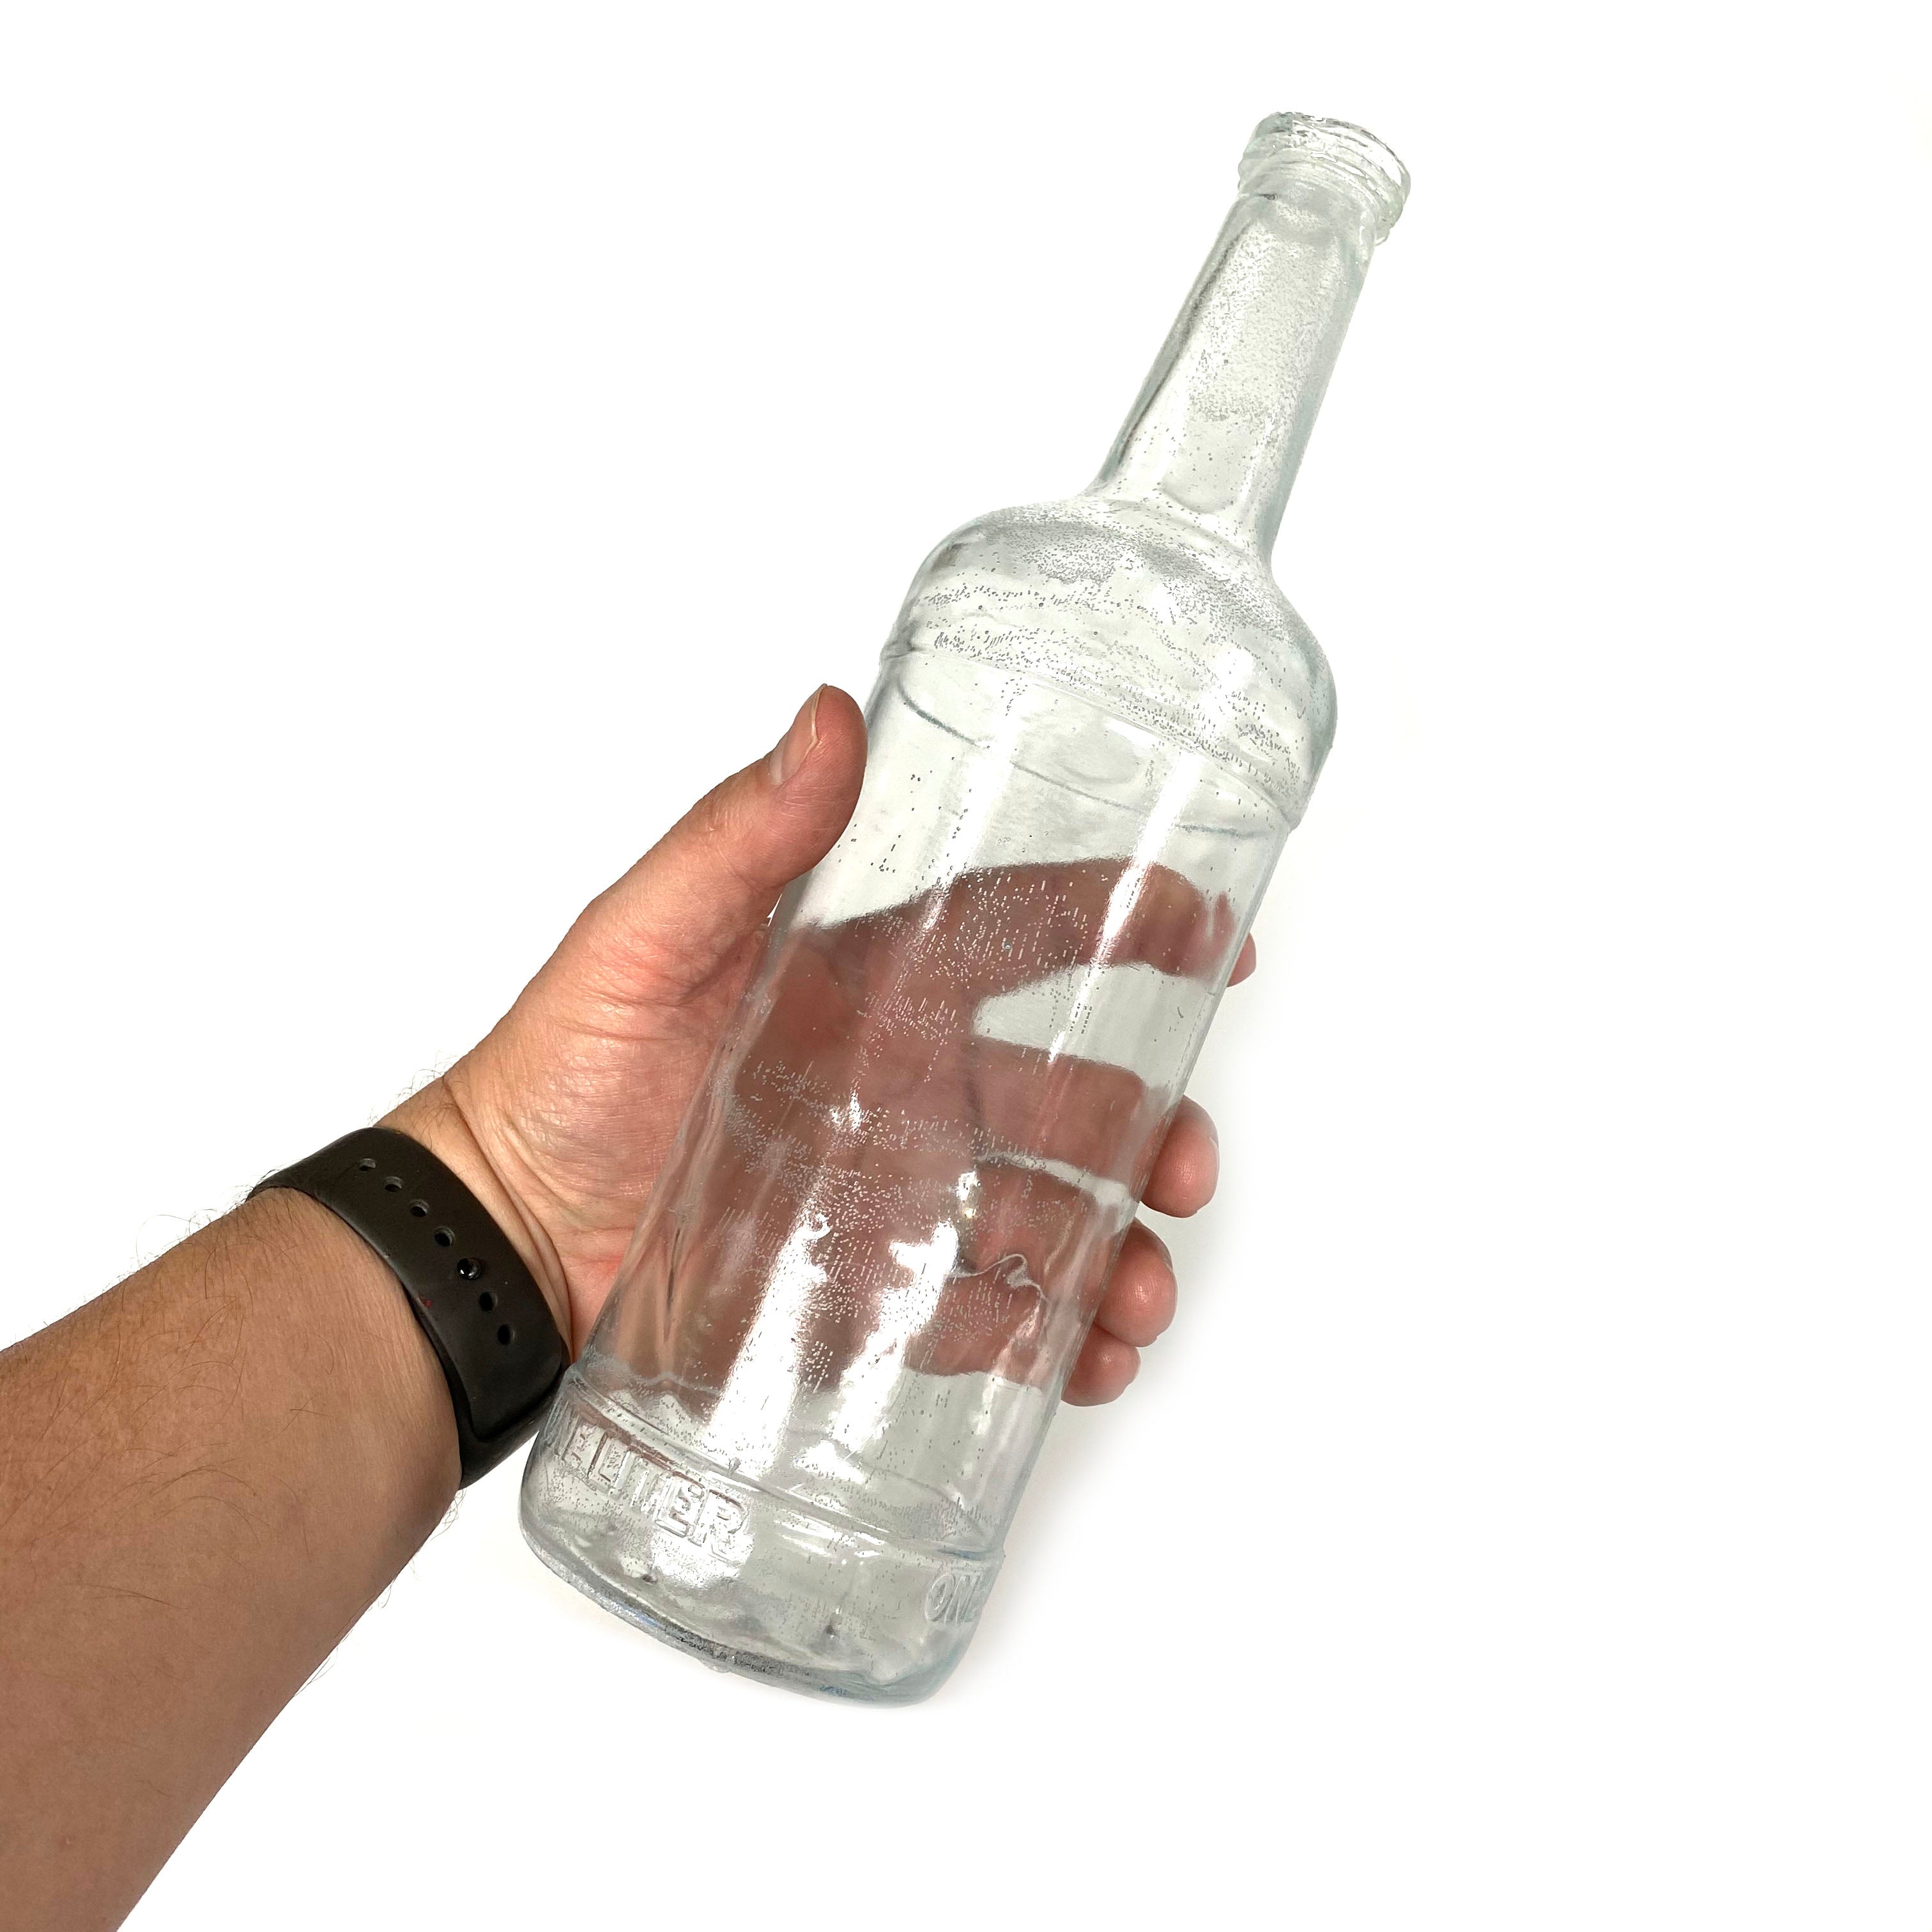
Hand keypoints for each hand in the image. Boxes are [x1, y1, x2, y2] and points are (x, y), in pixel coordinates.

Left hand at [389, 686, 1254, 1404]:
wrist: (499, 1241)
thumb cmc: (558, 1075)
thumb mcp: (642, 941)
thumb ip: (738, 839)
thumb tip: (830, 717)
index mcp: (871, 986)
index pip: (1024, 936)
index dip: (1125, 923)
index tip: (1213, 932)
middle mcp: (901, 1086)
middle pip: (1070, 1098)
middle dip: (1150, 1130)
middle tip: (1187, 1170)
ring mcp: (892, 1196)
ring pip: (1046, 1217)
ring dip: (1115, 1252)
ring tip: (1137, 1300)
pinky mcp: (865, 1298)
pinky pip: (984, 1317)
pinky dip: (1050, 1341)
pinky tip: (1080, 1361)